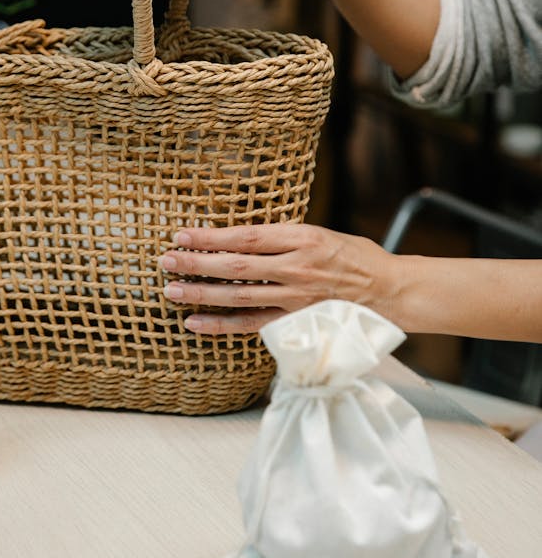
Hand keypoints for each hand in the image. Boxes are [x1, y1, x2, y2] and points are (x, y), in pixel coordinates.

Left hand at [158, 223, 399, 334]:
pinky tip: (196, 322)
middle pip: (235, 267)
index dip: (211, 237)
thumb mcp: (321, 232)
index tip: (182, 234)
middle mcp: (296, 268)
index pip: (245, 237)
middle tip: (166, 260)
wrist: (392, 291)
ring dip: (202, 294)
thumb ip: (283, 237)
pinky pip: (252, 326)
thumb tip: (240, 237)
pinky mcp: (296, 322)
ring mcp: (296, 299)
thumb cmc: (355, 256)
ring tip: (172, 290)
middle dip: (196, 263)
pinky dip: (222, 325)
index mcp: (302, 237)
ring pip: (239, 297)